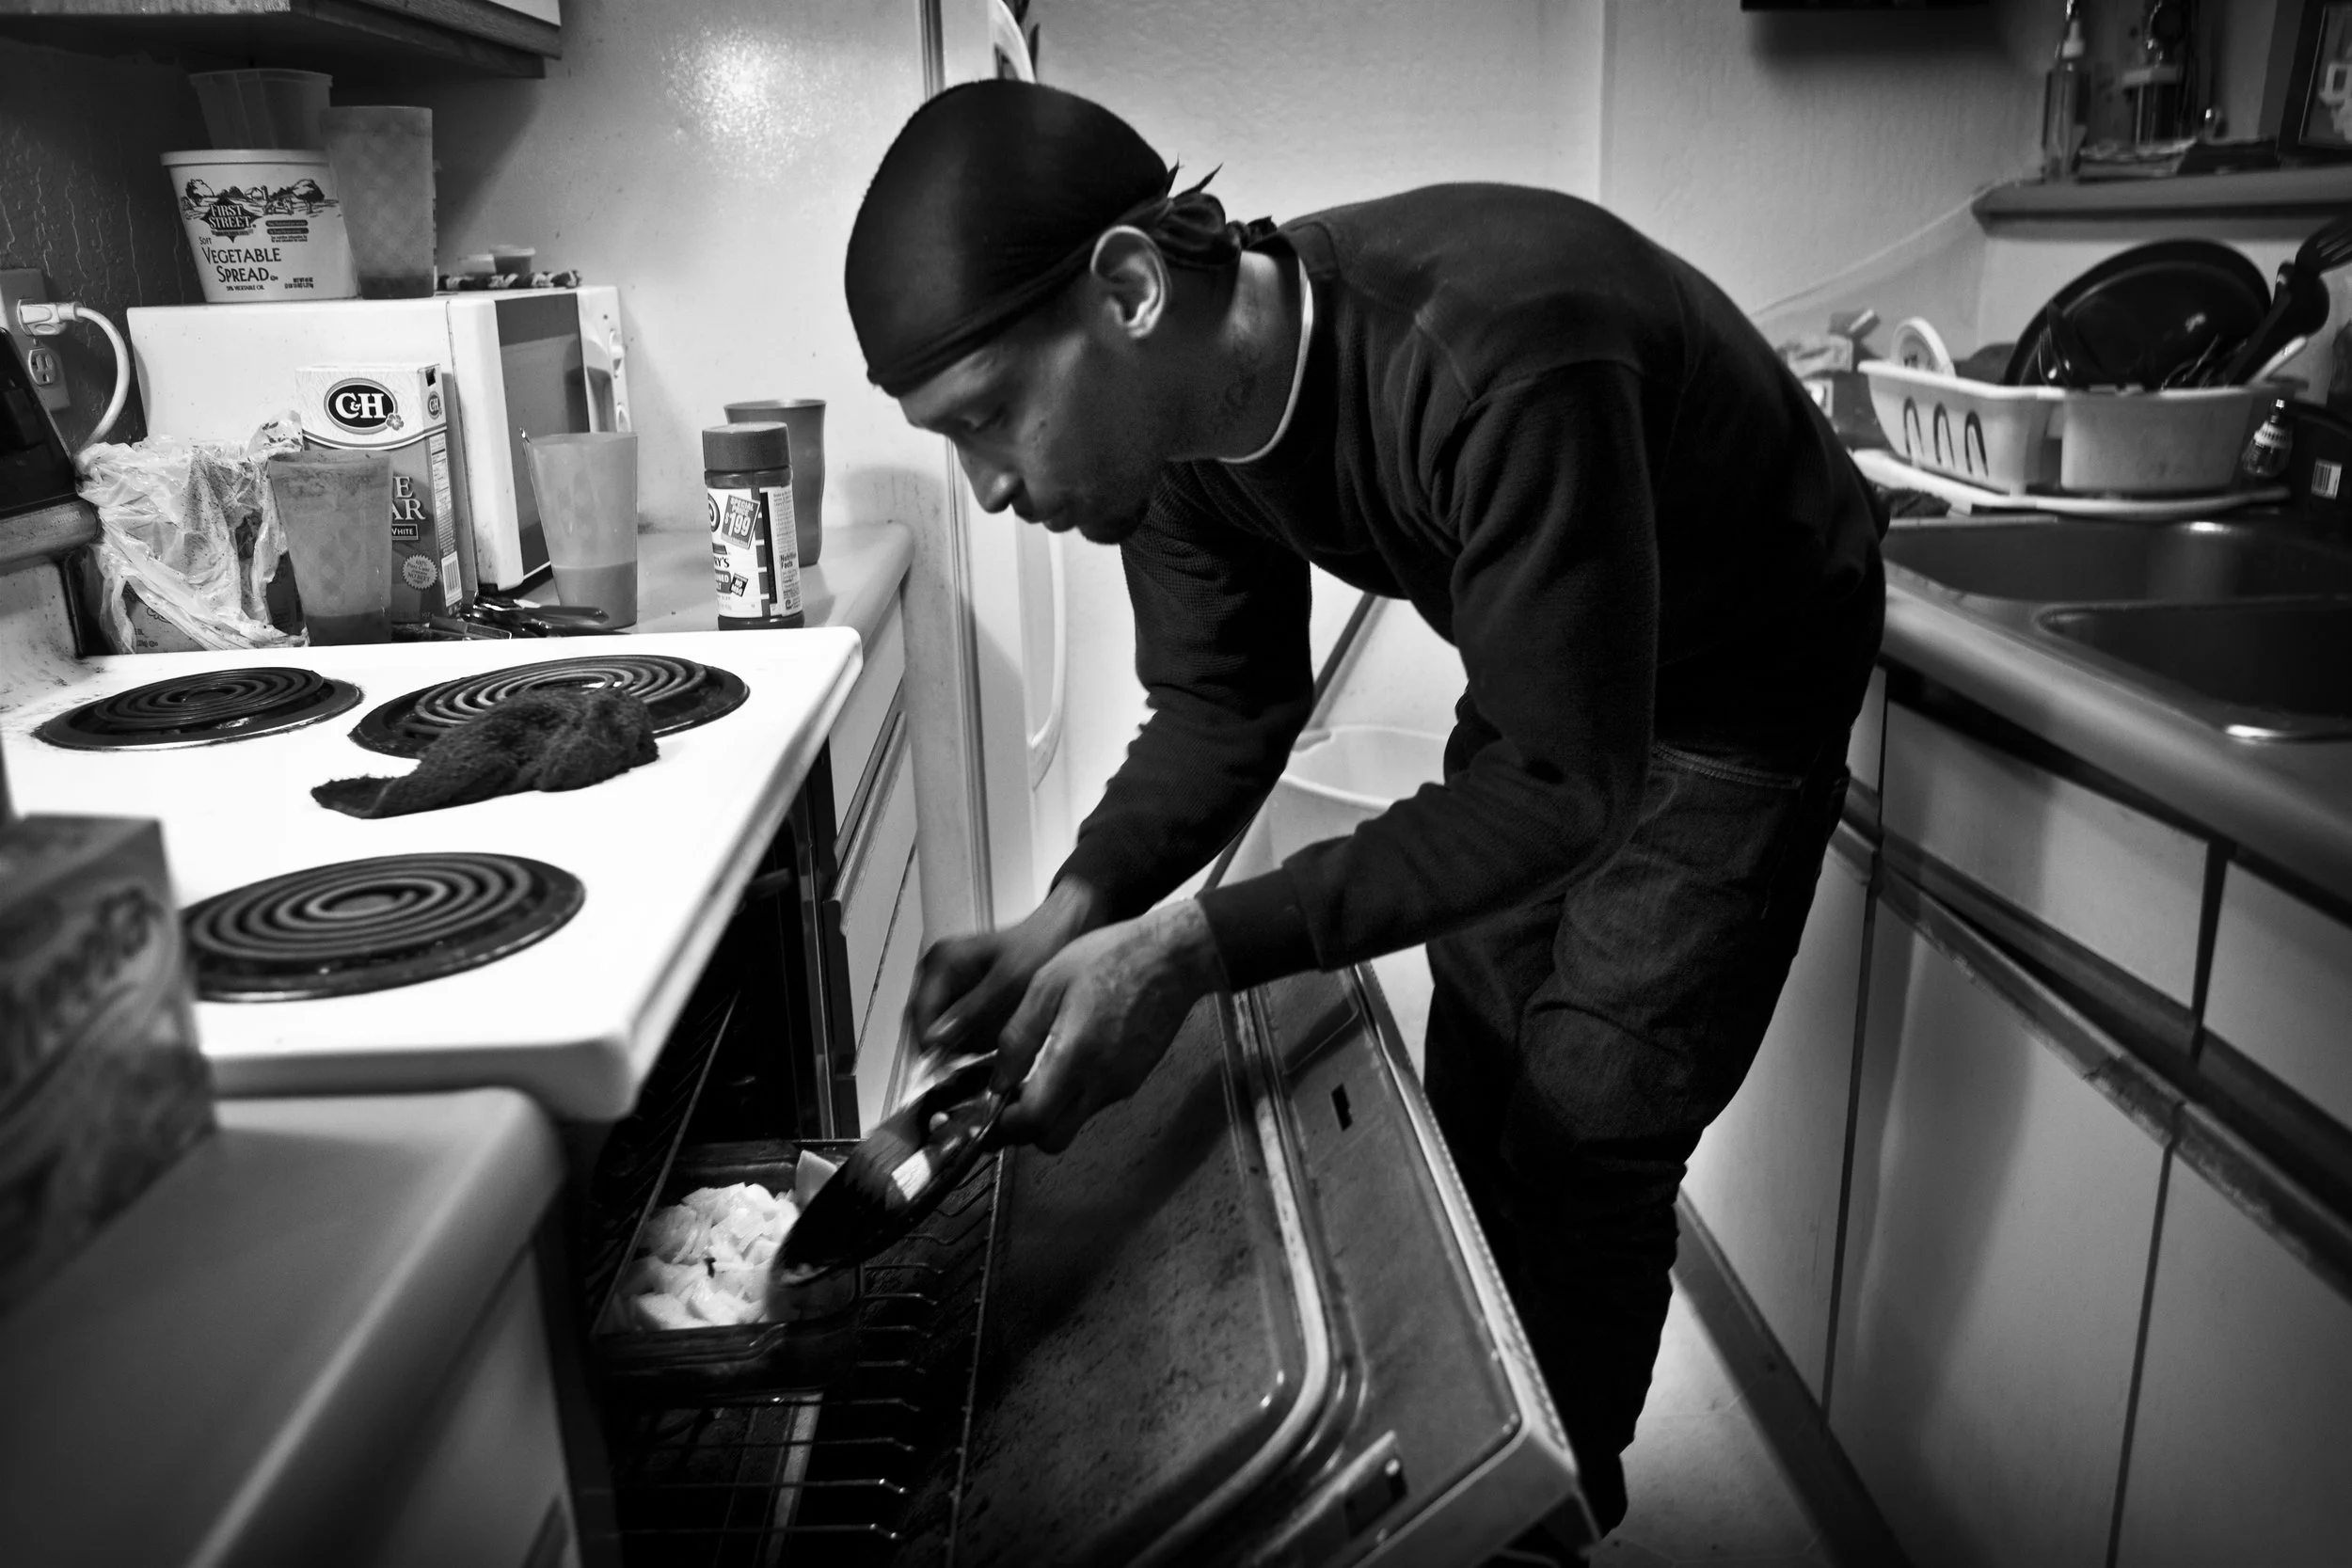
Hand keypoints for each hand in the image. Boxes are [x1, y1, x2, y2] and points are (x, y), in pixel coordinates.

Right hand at [906, 877, 1108, 1064]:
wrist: (1062, 931)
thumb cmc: (1039, 945)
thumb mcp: (1008, 981)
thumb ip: (972, 1009)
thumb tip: (936, 1038)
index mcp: (942, 962)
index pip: (920, 1013)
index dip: (928, 1047)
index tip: (943, 1072)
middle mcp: (939, 973)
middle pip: (926, 1024)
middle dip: (943, 1050)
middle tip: (963, 1074)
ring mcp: (951, 985)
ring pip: (941, 1030)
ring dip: (958, 1048)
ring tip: (983, 1060)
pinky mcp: (966, 997)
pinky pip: (959, 1027)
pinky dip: (972, 1042)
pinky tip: (991, 1049)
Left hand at [991, 900, 1227, 1152]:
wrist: (1173, 957)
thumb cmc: (1111, 958)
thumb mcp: (1049, 983)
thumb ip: (1019, 1036)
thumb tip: (999, 1079)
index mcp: (1074, 1056)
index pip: (1034, 1121)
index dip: (1006, 1126)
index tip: (990, 1114)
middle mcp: (1101, 1081)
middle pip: (1055, 1139)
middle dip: (1026, 1131)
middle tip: (1008, 1106)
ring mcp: (1122, 1083)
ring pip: (1076, 1120)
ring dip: (1051, 1111)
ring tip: (1035, 1075)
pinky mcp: (1135, 1077)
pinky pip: (1096, 1100)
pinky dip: (1075, 1094)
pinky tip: (1070, 1060)